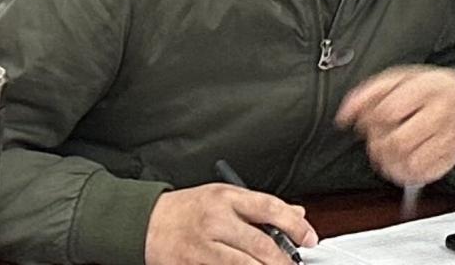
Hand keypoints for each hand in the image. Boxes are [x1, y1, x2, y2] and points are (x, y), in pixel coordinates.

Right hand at [144, 184, 316, 264]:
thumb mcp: (223, 196)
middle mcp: (215, 220)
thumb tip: (296, 215)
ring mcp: (203, 246)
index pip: (269, 208)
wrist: (145, 222)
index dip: (295, 225)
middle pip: (260, 244)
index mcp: (226, 197)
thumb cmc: (188, 209)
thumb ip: (258, 207)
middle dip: (283, 260)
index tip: (309, 238)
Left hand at [335, 66, 454, 187]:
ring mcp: (448, 140)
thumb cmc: (426, 89)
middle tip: (377, 137)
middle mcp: (442, 115)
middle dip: (377, 144)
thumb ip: (367, 94)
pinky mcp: (448, 160)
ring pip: (408, 163)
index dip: (370, 120)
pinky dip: (402, 172)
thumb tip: (344, 116)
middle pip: (397, 142)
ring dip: (388, 161)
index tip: (368, 120)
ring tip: (387, 149)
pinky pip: (419, 176)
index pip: (388, 112)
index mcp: (428, 89)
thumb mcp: (397, 79)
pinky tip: (399, 160)